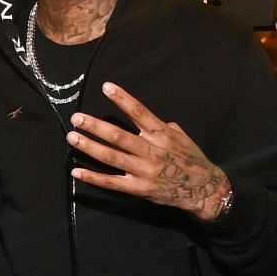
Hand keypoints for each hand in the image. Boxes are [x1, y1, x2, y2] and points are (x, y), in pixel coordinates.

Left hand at [66, 82, 231, 220]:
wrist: (204, 188)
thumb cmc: (191, 160)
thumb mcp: (182, 137)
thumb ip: (163, 127)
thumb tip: (150, 119)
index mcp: (161, 134)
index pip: (139, 111)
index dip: (122, 98)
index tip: (106, 86)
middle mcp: (151, 150)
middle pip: (118, 135)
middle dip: (94, 126)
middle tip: (76, 118)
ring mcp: (143, 170)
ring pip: (111, 157)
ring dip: (89, 147)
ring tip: (72, 138)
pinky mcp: (138, 188)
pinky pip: (111, 183)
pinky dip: (93, 177)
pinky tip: (77, 170)